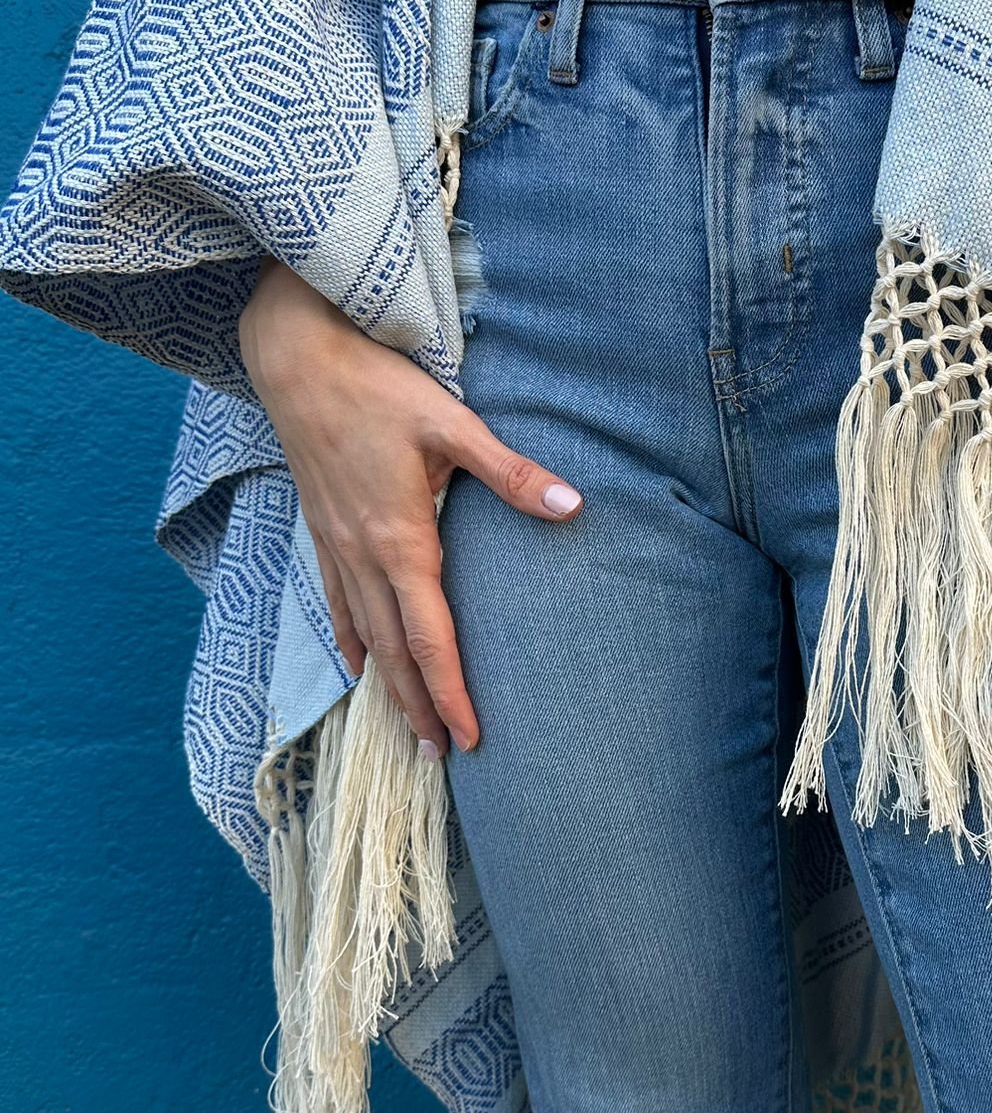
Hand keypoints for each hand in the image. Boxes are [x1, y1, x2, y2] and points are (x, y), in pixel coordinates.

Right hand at [238, 258, 580, 754]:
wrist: (296, 355)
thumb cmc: (376, 385)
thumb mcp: (453, 423)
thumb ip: (512, 473)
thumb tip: (574, 506)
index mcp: (401, 540)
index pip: (431, 638)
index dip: (452, 692)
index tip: (471, 738)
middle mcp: (363, 556)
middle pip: (395, 652)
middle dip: (421, 707)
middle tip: (444, 757)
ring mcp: (336, 546)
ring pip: (364, 635)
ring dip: (388, 686)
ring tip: (409, 729)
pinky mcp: (322, 529)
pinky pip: (336, 602)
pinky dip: (350, 641)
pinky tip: (356, 665)